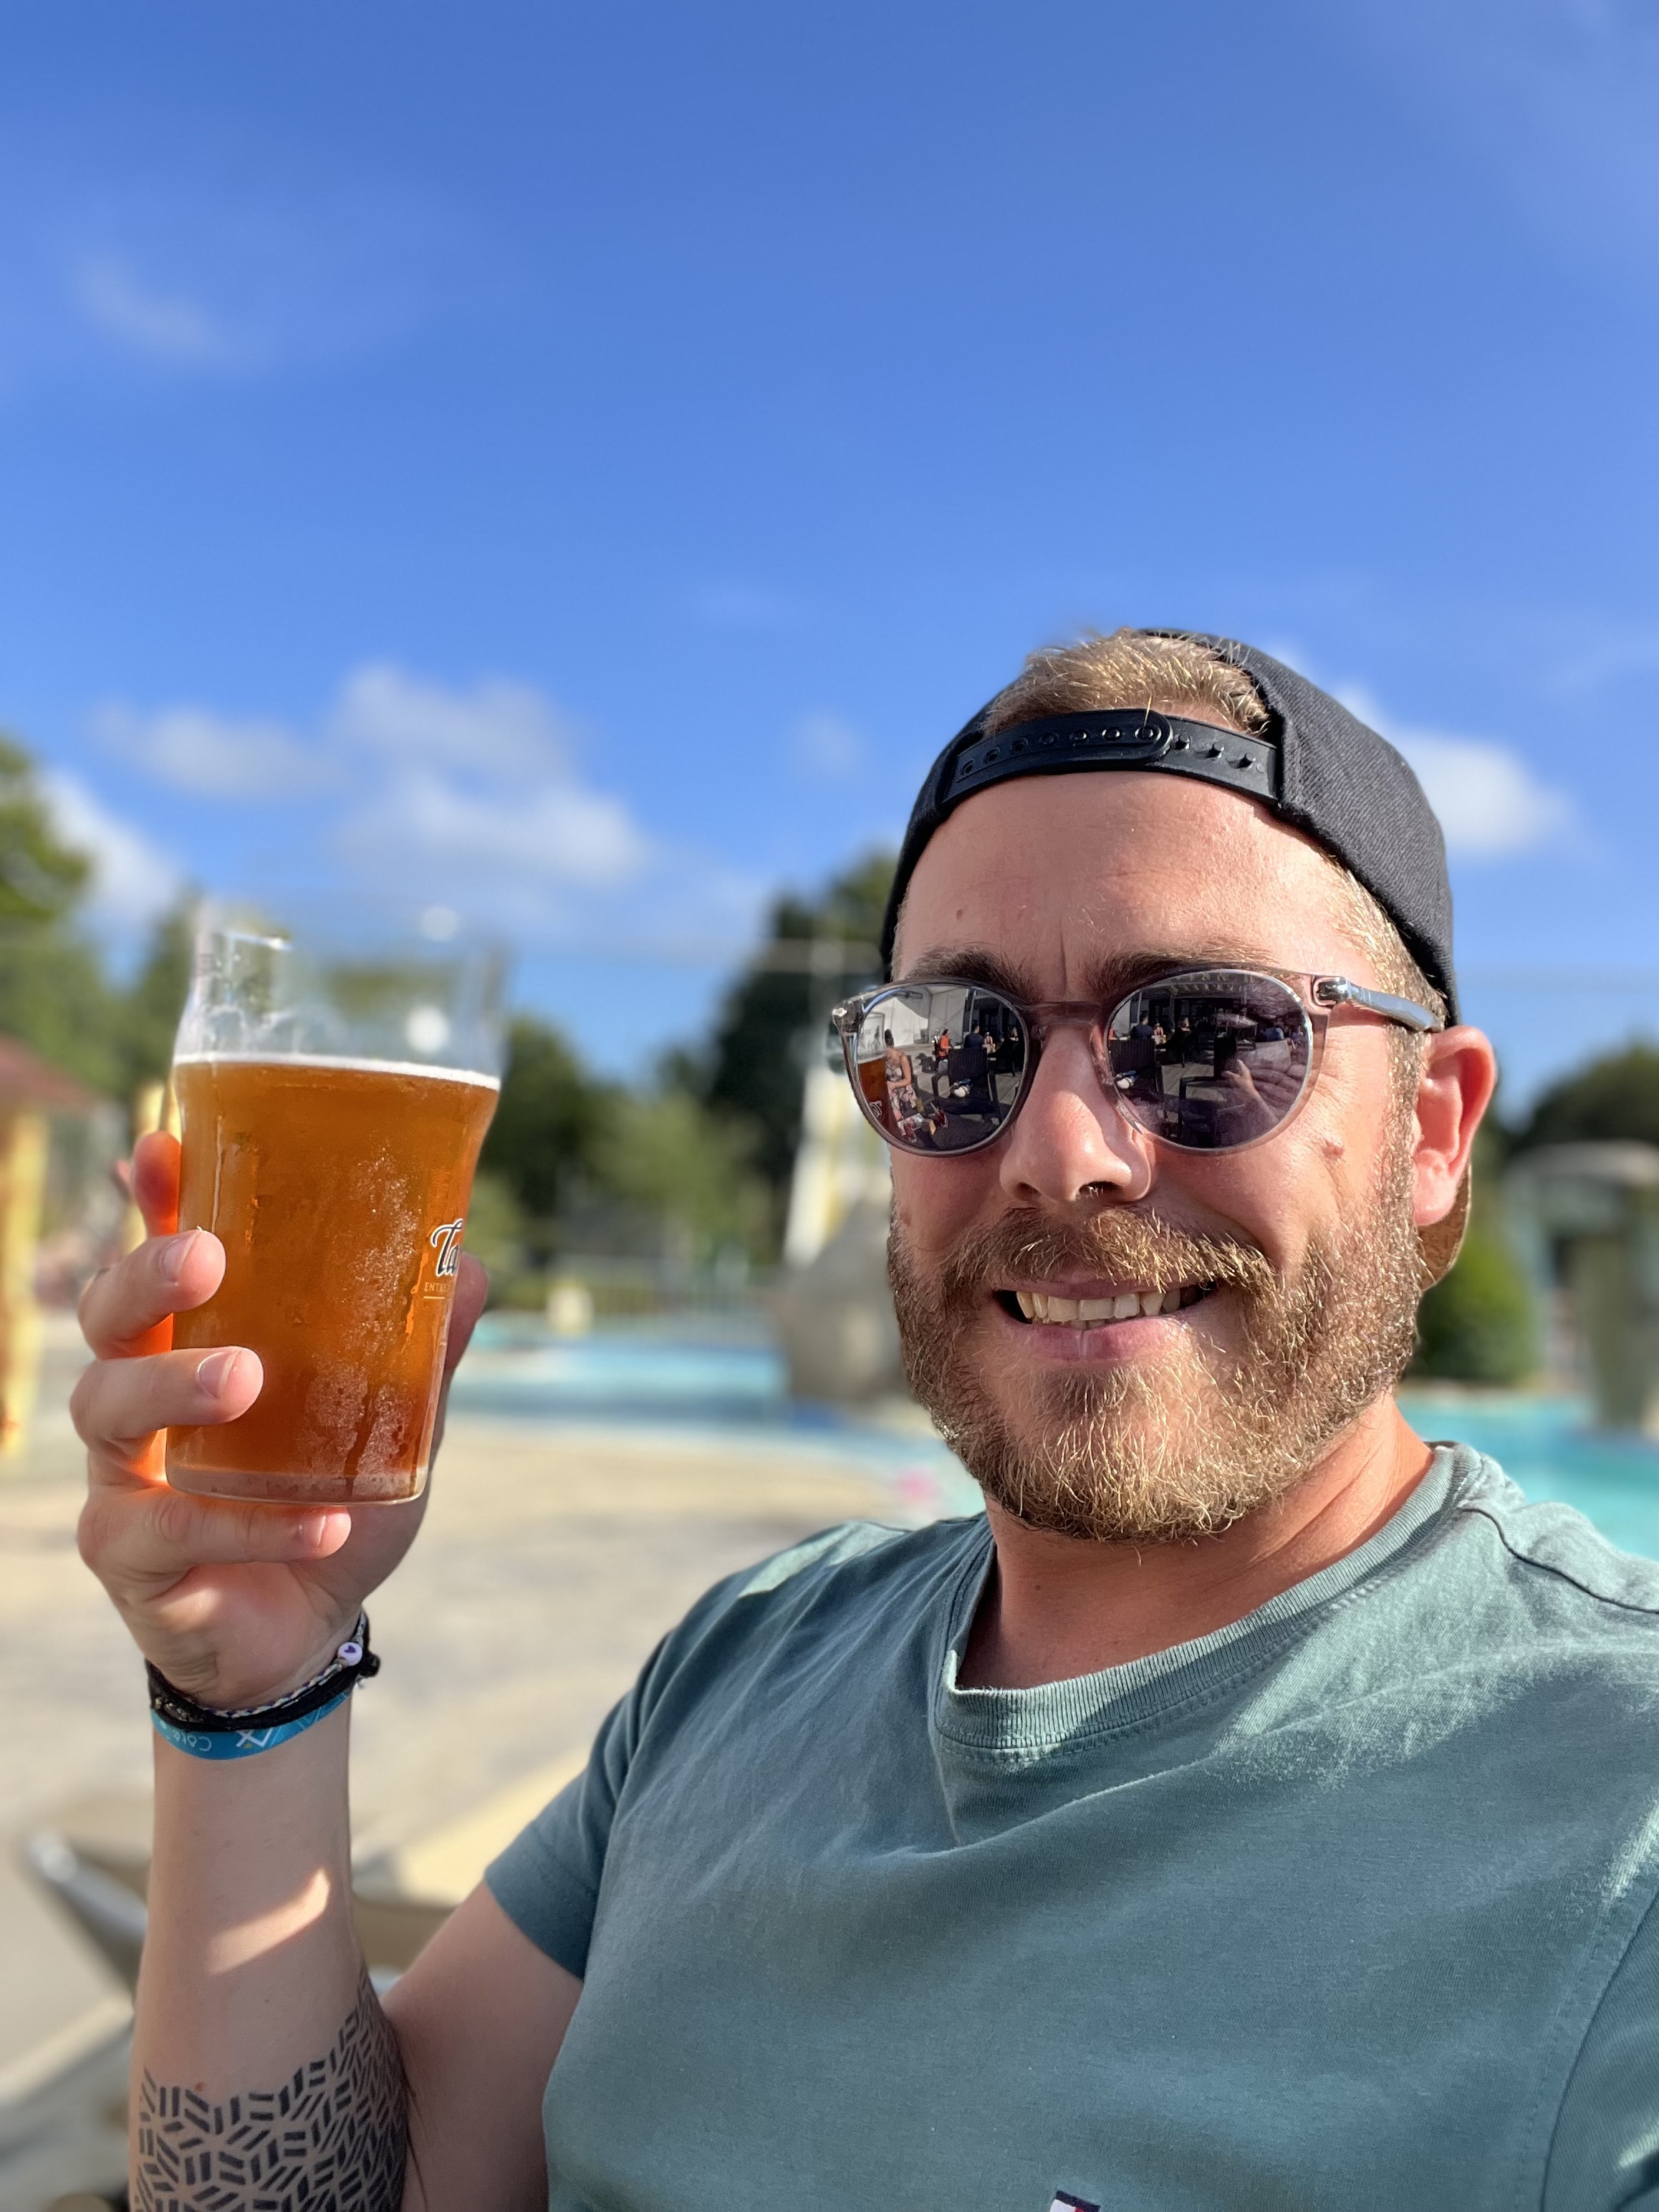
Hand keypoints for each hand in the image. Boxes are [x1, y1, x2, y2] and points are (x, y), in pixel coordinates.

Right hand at [73, 1130, 489, 1708]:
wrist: (307, 1628)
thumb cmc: (328, 1498)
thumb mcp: (390, 1422)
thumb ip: (419, 1349)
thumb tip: (470, 1263)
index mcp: (193, 1343)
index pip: (162, 1259)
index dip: (154, 1203)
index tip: (164, 1147)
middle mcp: (141, 1395)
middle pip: (108, 1317)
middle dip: (145, 1276)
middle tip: (207, 1258)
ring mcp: (122, 1476)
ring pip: (108, 1409)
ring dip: (177, 1385)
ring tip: (247, 1377)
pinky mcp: (128, 1556)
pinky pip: (169, 1530)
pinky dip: (252, 1524)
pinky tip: (322, 1522)